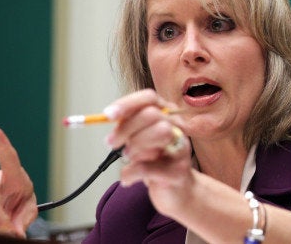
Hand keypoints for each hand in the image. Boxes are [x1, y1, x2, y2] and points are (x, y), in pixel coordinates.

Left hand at [104, 89, 193, 214]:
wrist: (177, 192)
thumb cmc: (157, 162)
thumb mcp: (141, 139)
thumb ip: (130, 126)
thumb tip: (109, 118)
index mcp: (167, 115)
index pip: (150, 98)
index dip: (127, 104)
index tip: (108, 115)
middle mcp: (178, 127)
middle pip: (152, 114)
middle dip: (126, 128)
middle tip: (111, 143)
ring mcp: (182, 148)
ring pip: (160, 132)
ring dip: (135, 146)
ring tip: (128, 157)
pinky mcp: (178, 172)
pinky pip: (147, 167)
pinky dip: (129, 173)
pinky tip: (127, 178)